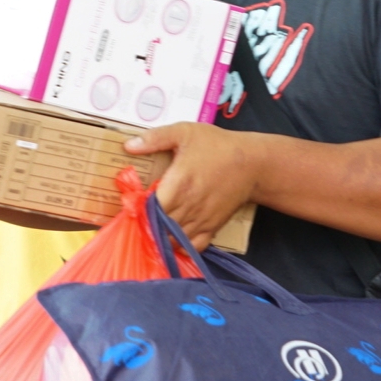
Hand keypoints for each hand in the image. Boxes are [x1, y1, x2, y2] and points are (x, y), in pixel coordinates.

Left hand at [124, 123, 260, 248]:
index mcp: (178, 185)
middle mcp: (188, 207)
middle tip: (139, 216)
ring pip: (173, 240)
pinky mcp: (212, 228)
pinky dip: (180, 247)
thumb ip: (155, 138)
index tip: (131, 203)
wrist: (252, 164)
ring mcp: (201, 220)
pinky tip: (173, 237)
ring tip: (153, 227)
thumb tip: (128, 146)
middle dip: (146, 224)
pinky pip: (193, 248)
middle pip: (158, 227)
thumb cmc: (217, 146)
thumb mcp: (185, 133)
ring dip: (160, 236)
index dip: (137, 208)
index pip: (149, 208)